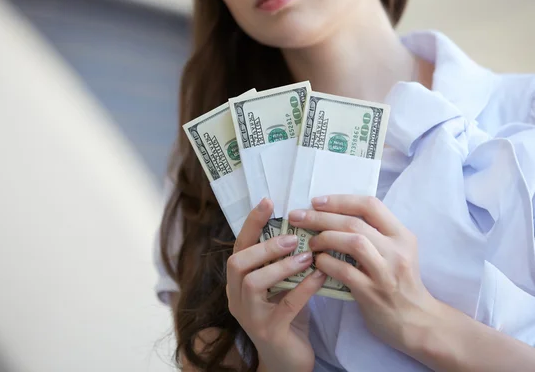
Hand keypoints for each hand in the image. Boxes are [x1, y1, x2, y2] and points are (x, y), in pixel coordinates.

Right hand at [227, 198, 326, 371]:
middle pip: (237, 263)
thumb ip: (283, 262)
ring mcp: (249, 317)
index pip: (239, 247)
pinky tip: (319, 276)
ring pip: (254, 283)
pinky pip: (285, 305)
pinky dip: (303, 287)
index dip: (252, 224)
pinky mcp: (269, 332)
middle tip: (292, 237)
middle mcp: (236, 298)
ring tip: (306, 256)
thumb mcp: (281, 286)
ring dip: (281, 265)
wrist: (289, 362)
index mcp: (238, 283)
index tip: (268, 201)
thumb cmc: (287, 317)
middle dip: (265, 246)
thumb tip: (303, 228)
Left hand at [288, 195, 440, 352]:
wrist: (415, 321)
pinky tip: (316, 262)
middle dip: (321, 217)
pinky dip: (326, 263)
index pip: (370, 205)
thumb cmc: (400, 282)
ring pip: (353, 242)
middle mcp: (396, 250)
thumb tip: (335, 215)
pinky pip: (344, 271)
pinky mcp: (372, 292)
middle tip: (298, 216)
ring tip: (310, 242)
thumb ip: (374, 233)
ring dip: (325, 238)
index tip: (316, 201)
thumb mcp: (396, 251)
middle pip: (355, 223)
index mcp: (401, 235)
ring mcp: (385, 272)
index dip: (340, 200)